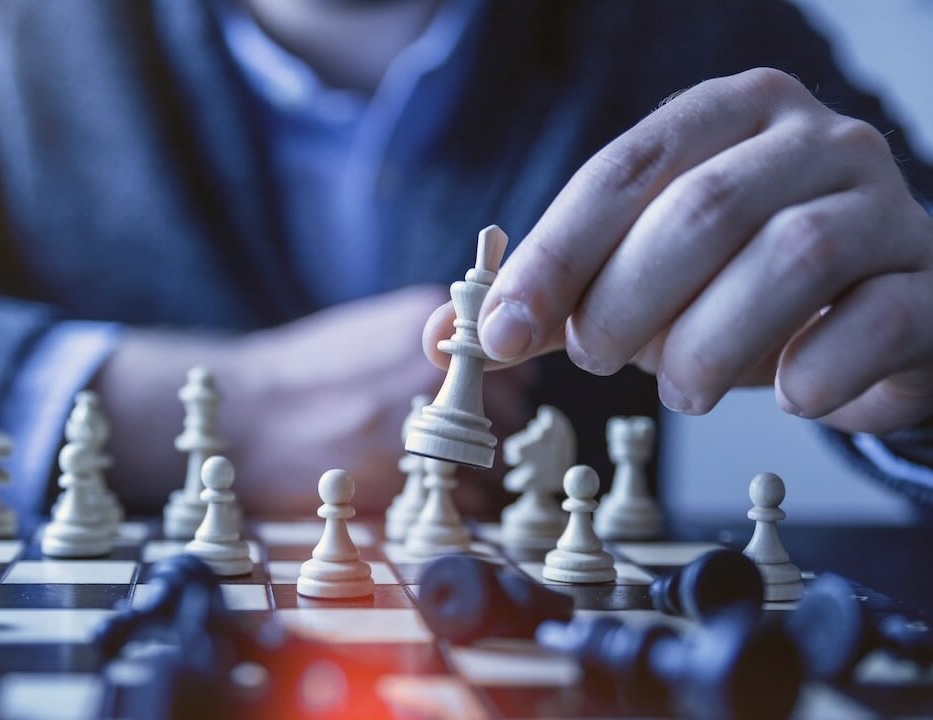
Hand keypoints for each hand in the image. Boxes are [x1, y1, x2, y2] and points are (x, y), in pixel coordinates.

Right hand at [97, 286, 530, 513]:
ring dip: (476, 474)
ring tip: (429, 472)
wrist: (245, 414)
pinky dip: (457, 506)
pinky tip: (418, 494)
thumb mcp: (370, 331)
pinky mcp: (406, 474)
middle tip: (449, 446)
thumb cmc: (303, 376)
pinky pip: (469, 500)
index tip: (478, 406)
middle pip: (510, 411)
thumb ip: (429, 344)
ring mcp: (423, 420)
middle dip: (487, 433)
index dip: (499, 390)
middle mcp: (434, 367)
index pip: (514, 361)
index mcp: (428, 322)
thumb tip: (484, 365)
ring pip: (494, 460)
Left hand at [426, 68, 932, 434]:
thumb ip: (550, 301)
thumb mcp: (637, 281)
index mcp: (728, 116)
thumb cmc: (737, 289)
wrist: (872, 316)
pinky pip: (876, 321)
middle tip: (599, 359)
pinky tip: (786, 394)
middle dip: (627, 301)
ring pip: (792, 256)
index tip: (501, 331)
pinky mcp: (929, 283)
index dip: (555, 254)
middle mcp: (813, 142)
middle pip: (703, 209)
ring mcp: (885, 205)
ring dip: (710, 344)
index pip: (624, 170)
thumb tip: (443, 337)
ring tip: (679, 389)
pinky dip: (815, 372)